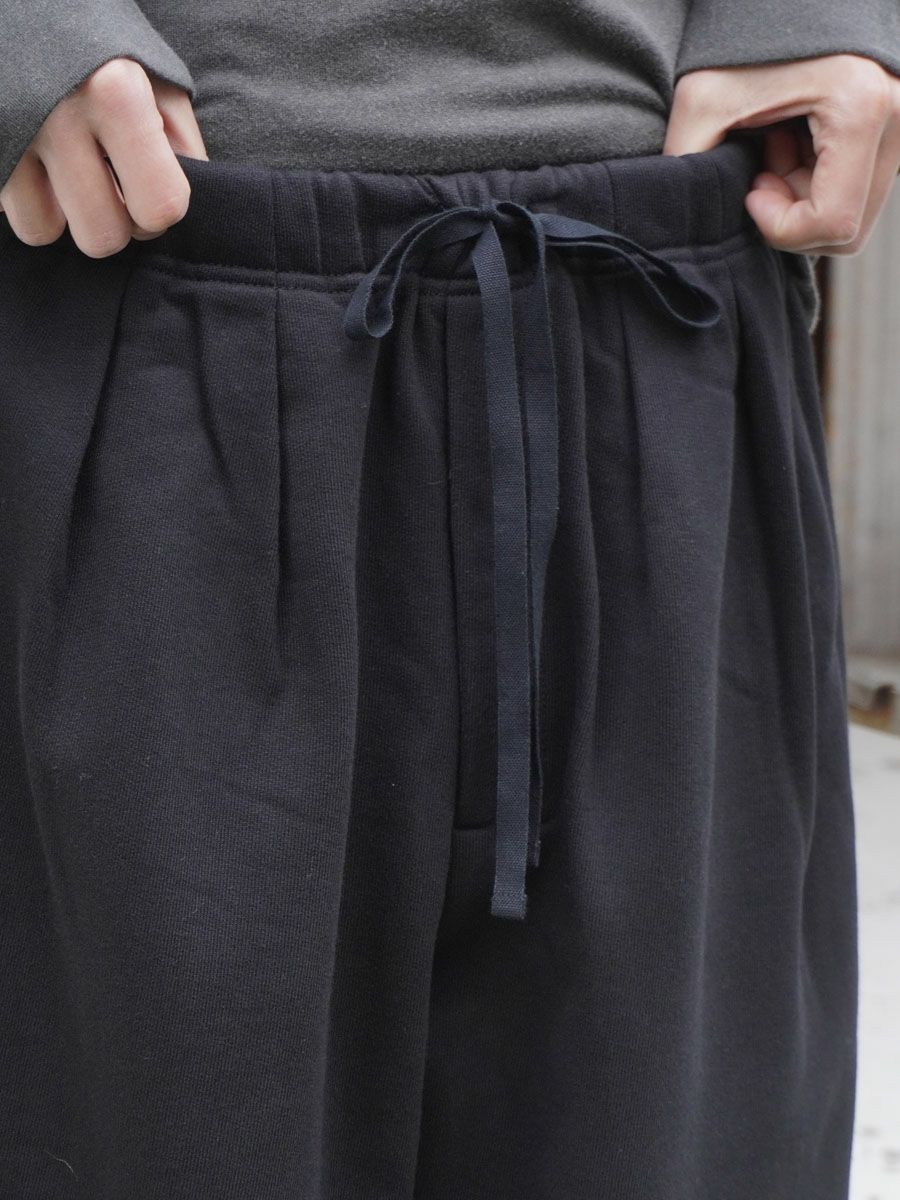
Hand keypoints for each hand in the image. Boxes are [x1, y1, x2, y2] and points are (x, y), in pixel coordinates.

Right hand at [0, 57, 207, 256]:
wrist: (21, 4)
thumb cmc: (98, 42)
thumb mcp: (154, 73)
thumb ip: (180, 140)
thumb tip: (182, 202)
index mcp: (118, 94)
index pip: (160, 207)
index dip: (160, 212)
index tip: (150, 188)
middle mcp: (60, 115)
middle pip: (102, 237)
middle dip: (113, 223)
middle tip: (110, 188)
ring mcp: (11, 131)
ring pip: (45, 232)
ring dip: (61, 215)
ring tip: (69, 176)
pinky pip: (5, 210)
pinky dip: (23, 200)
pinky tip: (34, 170)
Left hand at [663, 54, 899, 255]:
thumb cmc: (740, 37)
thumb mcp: (702, 101)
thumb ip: (688, 166)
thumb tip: (680, 226)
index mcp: (860, 107)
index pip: (834, 223)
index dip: (781, 228)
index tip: (750, 191)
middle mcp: (899, 113)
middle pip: (849, 227)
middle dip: (794, 215)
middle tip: (759, 168)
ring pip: (856, 210)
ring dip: (805, 196)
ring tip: (774, 146)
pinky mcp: (897, 121)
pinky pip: (859, 184)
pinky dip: (820, 179)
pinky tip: (793, 140)